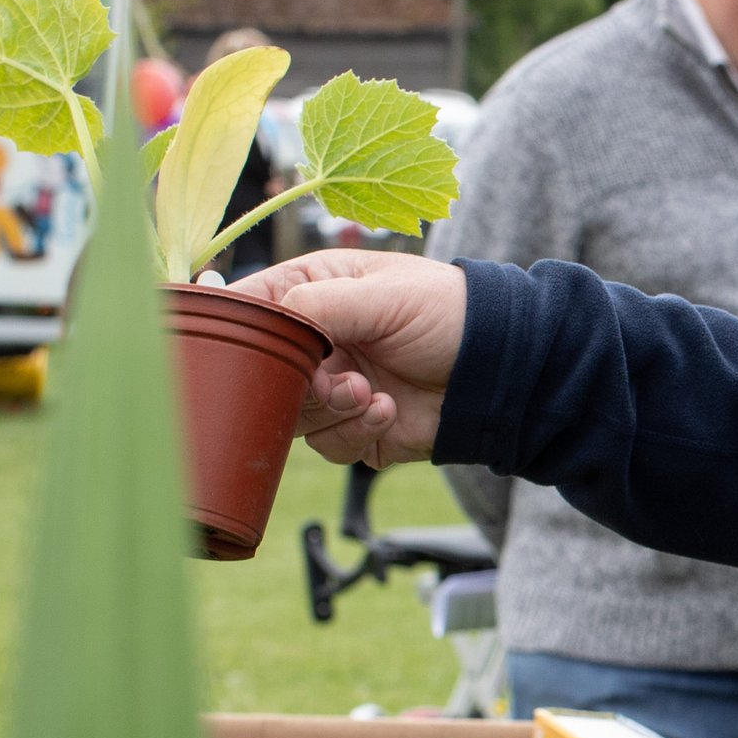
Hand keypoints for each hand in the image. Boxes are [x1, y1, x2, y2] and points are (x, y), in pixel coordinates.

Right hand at [232, 251, 468, 464]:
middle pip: (262, 375)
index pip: (248, 308)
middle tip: (334, 378)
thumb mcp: (380, 295)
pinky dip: (356, 432)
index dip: (239, 331)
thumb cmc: (448, 312)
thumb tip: (268, 325)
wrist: (498, 369)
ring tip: (371, 392)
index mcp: (311, 292)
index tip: (247, 350)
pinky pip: (328, 445)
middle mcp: (315, 342)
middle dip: (297, 383)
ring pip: (291, 416)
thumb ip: (316, 307)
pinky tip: (389, 409)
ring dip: (332, 409)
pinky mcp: (354, 428)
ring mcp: (332, 387)